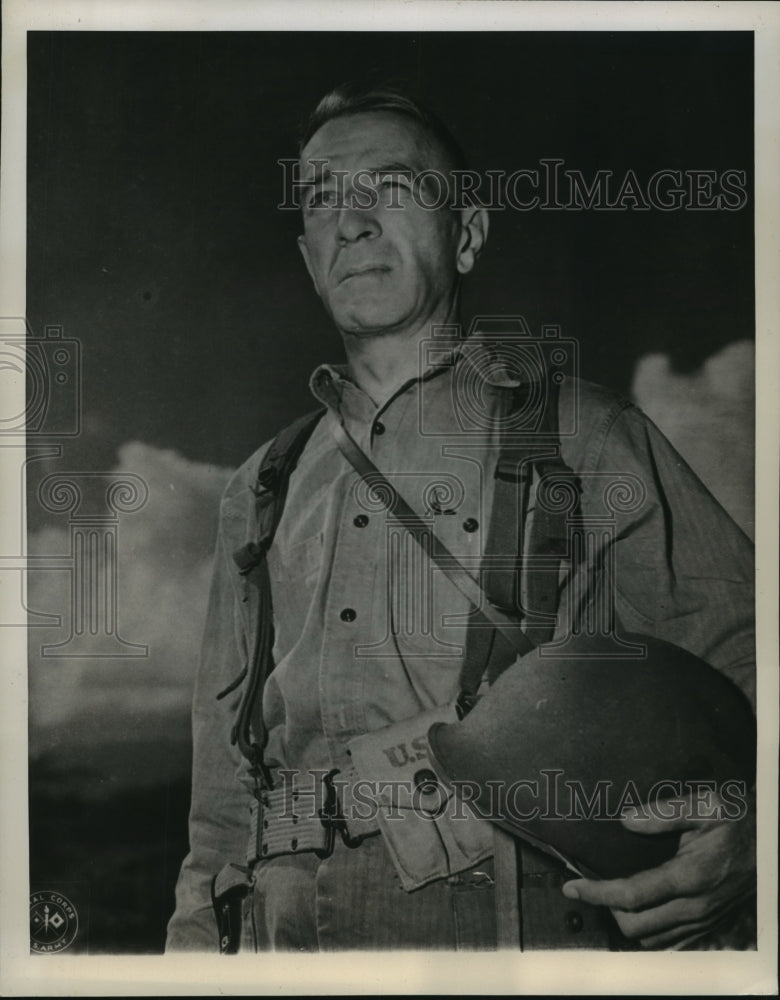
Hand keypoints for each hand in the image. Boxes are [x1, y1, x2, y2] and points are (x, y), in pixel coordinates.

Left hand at [561, 790, 755, 948]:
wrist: (772, 841)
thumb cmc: (739, 819)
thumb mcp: (705, 804)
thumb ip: (663, 813)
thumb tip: (627, 820)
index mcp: (688, 876)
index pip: (630, 895)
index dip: (596, 893)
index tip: (572, 888)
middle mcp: (694, 906)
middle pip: (635, 927)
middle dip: (607, 910)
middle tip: (593, 888)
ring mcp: (704, 920)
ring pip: (653, 940)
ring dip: (628, 923)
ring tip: (613, 898)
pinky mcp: (711, 926)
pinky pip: (674, 944)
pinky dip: (652, 935)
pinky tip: (642, 914)